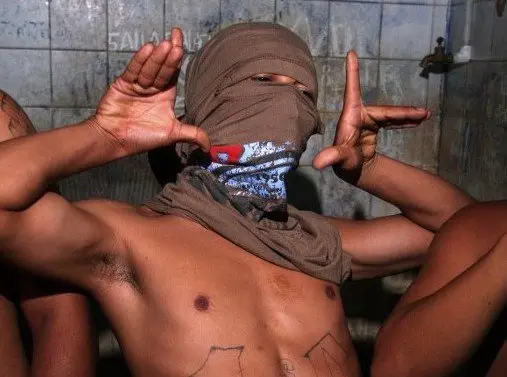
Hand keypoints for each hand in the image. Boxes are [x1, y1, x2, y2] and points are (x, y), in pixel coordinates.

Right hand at [94, 28, 209, 153]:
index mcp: (165, 95)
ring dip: (157, 58)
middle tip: (176, 43)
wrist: (114, 140)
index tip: (181, 44)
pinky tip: (148, 49)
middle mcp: (153, 88)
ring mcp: (138, 85)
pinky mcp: (123, 84)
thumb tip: (209, 147)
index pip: (173, 73)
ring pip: (150, 69)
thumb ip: (191, 134)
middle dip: (169, 56)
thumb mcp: (171, 135)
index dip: (177, 59)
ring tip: (165, 45)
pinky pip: (133, 70)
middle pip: (163, 69)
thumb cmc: (141, 138)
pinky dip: (140, 61)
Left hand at [313, 51, 429, 182]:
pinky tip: (419, 121)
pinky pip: (392, 121)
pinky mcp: (374, 127)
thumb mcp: (339, 159)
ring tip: (426, 115)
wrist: (351, 171)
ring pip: (390, 115)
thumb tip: (317, 163)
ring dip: (408, 115)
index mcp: (350, 117)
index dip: (352, 72)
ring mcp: (367, 120)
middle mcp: (359, 115)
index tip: (350, 53)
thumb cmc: (343, 163)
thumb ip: (331, 157)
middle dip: (404, 112)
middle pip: (384, 110)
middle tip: (423, 114)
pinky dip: (405, 121)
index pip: (352, 91)